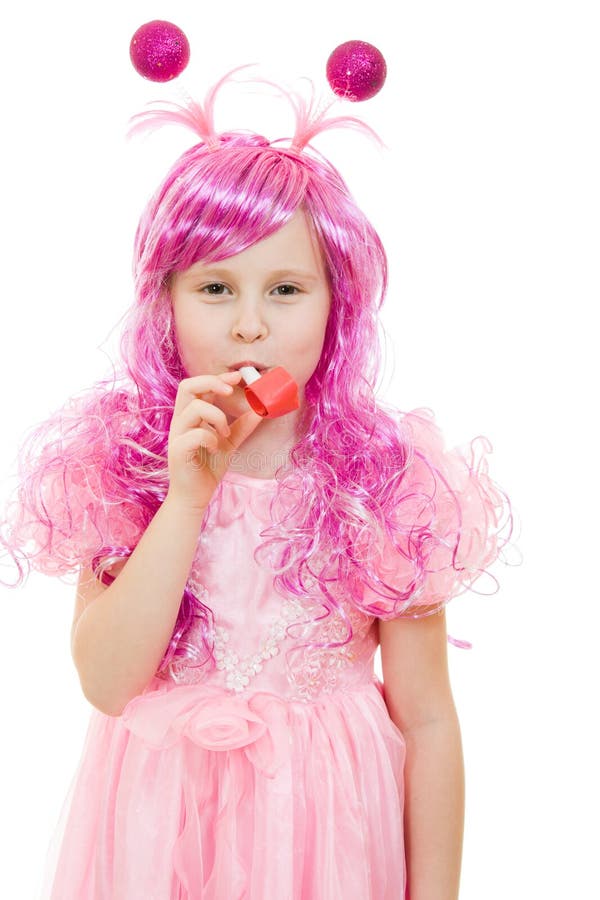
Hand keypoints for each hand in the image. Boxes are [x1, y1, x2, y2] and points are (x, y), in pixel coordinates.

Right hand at [166, 371, 263, 510]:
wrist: (195, 496)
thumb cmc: (207, 467)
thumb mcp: (230, 443)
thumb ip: (242, 426)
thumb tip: (260, 410)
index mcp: (190, 416)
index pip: (198, 386)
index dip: (217, 377)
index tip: (238, 377)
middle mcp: (180, 421)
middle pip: (187, 386)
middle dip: (211, 382)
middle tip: (230, 390)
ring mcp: (177, 434)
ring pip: (195, 408)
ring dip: (217, 417)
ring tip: (225, 434)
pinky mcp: (178, 450)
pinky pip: (196, 433)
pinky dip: (211, 438)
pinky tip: (215, 449)